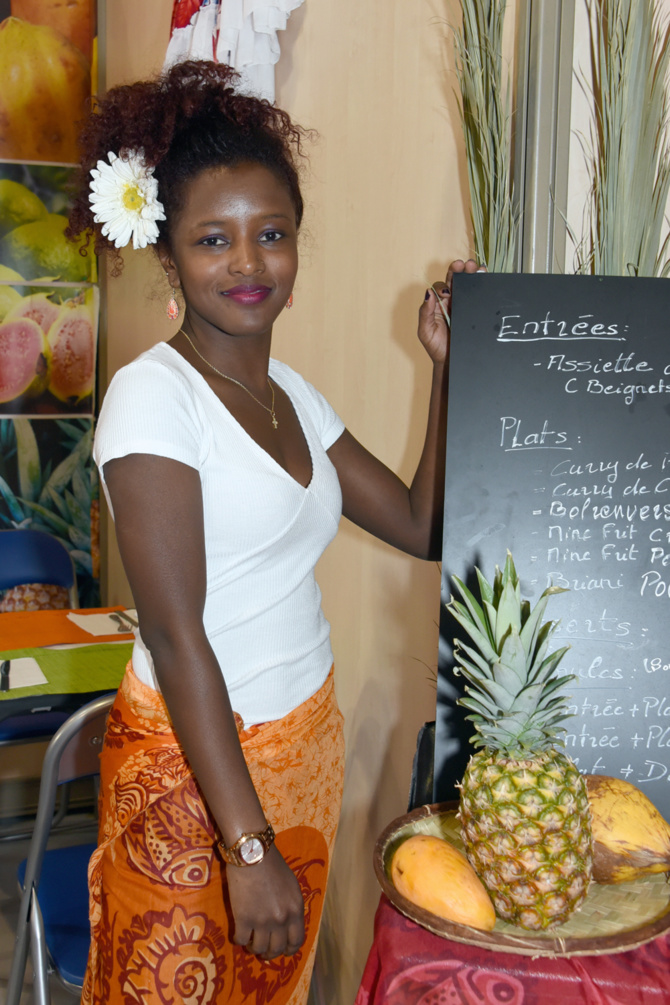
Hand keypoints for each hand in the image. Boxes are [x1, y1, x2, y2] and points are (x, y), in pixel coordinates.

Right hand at [227, 844, 305, 958]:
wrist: (252, 852)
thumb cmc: (272, 864)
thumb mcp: (291, 885)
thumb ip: (290, 905)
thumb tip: (285, 922)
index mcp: (296, 909)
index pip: (297, 940)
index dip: (290, 950)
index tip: (283, 951)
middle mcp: (282, 919)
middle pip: (277, 948)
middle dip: (270, 953)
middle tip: (264, 950)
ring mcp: (262, 921)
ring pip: (259, 948)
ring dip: (254, 948)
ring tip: (250, 942)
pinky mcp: (243, 919)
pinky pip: (241, 940)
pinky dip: (239, 940)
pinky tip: (238, 934)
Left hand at [418, 258, 482, 364]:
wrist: (451, 361)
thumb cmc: (436, 347)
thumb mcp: (425, 331)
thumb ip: (425, 313)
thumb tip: (428, 293)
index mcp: (438, 304)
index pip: (441, 286)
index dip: (444, 284)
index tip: (447, 292)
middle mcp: (451, 301)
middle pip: (455, 280)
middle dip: (460, 270)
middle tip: (465, 264)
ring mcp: (464, 305)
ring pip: (468, 284)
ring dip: (472, 273)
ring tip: (476, 268)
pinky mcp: (475, 310)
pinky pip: (479, 295)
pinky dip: (483, 284)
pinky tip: (486, 276)